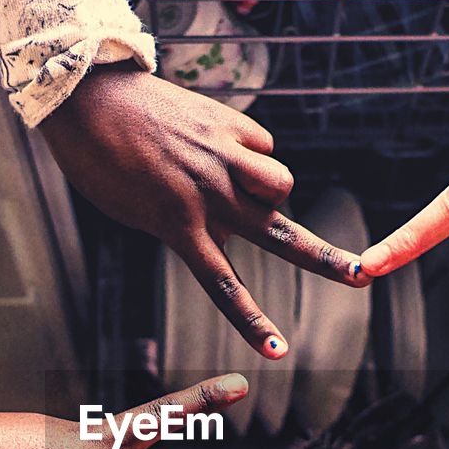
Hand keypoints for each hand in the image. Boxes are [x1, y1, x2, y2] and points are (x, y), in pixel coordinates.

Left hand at [42, 63, 368, 357]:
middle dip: (325, 260)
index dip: (252, 322)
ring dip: (273, 190)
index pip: (224, 285)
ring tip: (244, 183)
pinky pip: (262, 146)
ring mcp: (221, 155)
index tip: (278, 351)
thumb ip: (191, 224)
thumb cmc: (104, 163)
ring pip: (281, 184)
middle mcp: (208, 193)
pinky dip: (251, 153)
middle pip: (280, 235)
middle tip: (361, 276)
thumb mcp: (141, 212)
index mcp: (178, 225)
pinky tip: (221, 145)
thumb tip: (239, 218)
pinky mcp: (227, 122)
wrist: (87, 97)